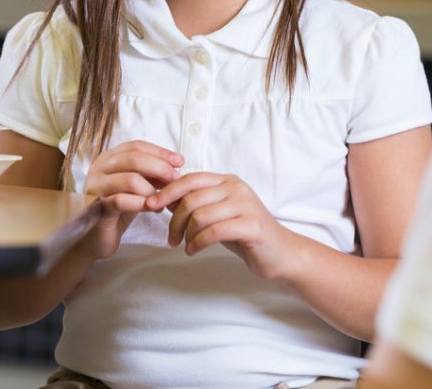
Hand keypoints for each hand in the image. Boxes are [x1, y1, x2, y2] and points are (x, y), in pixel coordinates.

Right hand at [77, 140, 183, 260]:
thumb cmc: (119, 210)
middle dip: (160, 168)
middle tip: (175, 180)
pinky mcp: (97, 208)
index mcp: (107, 159)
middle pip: (134, 159)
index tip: (179, 161)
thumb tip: (175, 166)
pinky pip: (122, 201)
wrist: (97, 237)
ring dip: (152, 190)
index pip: (135, 146)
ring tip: (162, 200)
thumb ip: (149, 174)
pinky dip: (142, 203)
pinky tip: (152, 209)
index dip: (160, 152)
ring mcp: (95, 188)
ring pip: (130, 180)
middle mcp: (98, 169)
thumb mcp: (136, 187)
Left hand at [146, 172, 299, 279]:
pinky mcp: (251, 226)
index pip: (190, 179)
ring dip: (185, 234)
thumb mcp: (217, 214)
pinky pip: (214, 232)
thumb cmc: (244, 233)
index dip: (167, 191)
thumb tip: (163, 197)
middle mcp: (236, 188)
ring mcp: (246, 205)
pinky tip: (193, 251)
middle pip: (192, 199)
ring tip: (183, 246)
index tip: (151, 204)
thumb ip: (195, 204)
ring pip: (201, 215)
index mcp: (227, 181)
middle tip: (170, 238)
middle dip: (174, 220)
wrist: (280, 253)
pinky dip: (198, 243)